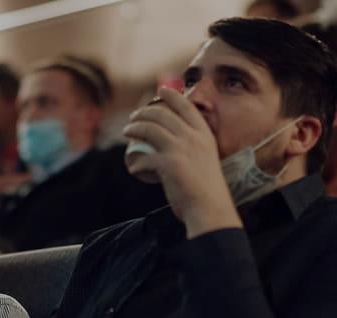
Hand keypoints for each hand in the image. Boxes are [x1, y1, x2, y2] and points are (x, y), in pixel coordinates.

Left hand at [122, 87, 241, 236]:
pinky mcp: (168, 164)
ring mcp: (180, 149)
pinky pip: (144, 158)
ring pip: (149, 129)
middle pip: (162, 115)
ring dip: (134, 128)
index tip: (160, 90)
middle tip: (133, 118)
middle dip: (143, 112)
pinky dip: (136, 163)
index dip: (172, 95)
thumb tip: (177, 148)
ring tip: (126, 132)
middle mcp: (193, 138)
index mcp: (204, 135)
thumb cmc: (207, 189)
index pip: (186, 106)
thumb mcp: (206, 161)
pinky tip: (132, 167)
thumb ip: (195, 151)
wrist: (210, 208)